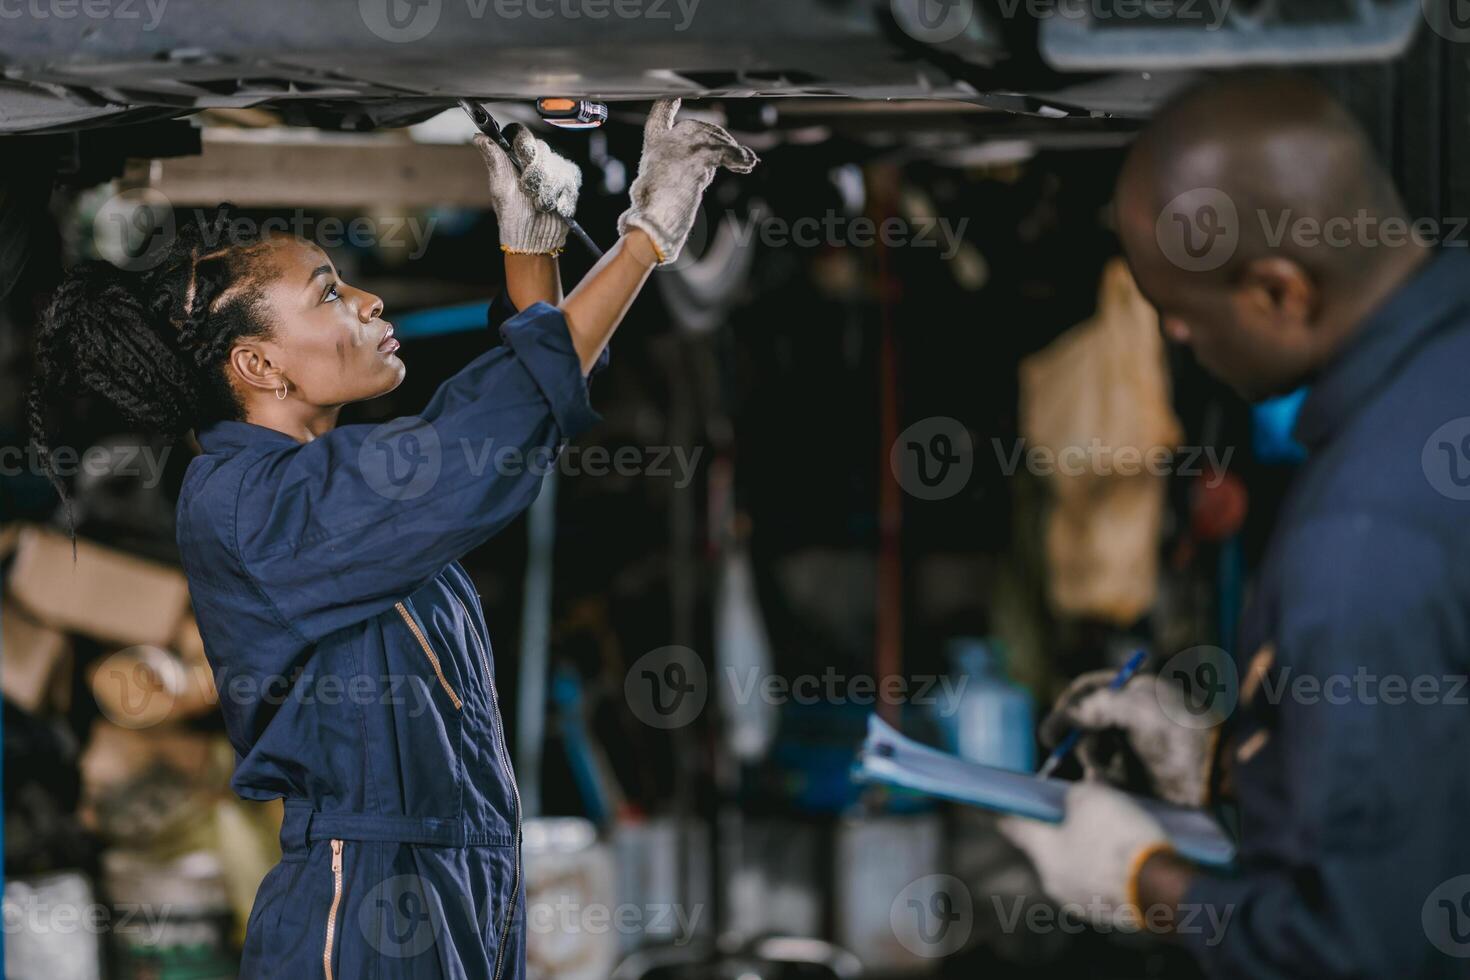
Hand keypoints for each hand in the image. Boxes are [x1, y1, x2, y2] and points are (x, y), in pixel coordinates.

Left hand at [475, 126, 581, 254]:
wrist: (534, 238)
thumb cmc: (514, 215)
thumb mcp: (501, 188)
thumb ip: (495, 160)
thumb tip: (479, 137)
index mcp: (516, 156)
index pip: (520, 133)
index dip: (523, 144)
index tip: (521, 160)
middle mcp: (538, 158)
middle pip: (541, 149)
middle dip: (534, 175)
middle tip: (528, 192)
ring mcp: (556, 168)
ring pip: (556, 168)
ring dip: (546, 191)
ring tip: (539, 205)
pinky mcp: (571, 181)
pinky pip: (569, 181)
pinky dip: (560, 198)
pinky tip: (554, 208)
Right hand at [617, 99, 758, 264]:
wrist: (654, 220)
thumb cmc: (657, 207)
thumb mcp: (664, 179)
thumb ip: (681, 163)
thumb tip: (713, 160)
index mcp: (653, 143)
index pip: (660, 113)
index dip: (668, 102)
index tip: (676, 96)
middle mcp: (664, 141)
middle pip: (697, 126)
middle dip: (719, 137)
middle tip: (735, 153)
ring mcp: (680, 148)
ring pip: (713, 139)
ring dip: (732, 150)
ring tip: (747, 162)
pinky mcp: (696, 159)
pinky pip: (723, 152)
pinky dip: (738, 158)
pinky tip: (747, 164)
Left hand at [999, 782, 1173, 928]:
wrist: (1160, 886)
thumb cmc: (1117, 839)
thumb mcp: (1092, 799)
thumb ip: (1076, 793)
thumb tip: (1076, 794)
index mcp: (1042, 854)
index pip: (1014, 827)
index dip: (1011, 811)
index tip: (1007, 803)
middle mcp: (1054, 882)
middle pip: (1048, 847)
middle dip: (1061, 826)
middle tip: (1078, 807)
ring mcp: (1080, 901)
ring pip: (1075, 866)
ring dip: (1085, 847)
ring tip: (1109, 827)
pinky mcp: (1107, 913)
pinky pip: (1098, 883)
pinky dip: (1105, 867)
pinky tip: (1123, 852)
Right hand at [1041, 671, 1216, 806]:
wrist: (1218, 779)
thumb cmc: (1180, 735)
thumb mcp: (1138, 709)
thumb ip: (1096, 706)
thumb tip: (1066, 714)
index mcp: (1137, 693)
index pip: (1091, 690)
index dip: (1068, 705)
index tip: (1051, 728)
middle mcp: (1134, 718)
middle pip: (1087, 722)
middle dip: (1077, 734)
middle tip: (1058, 746)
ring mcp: (1135, 749)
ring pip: (1093, 750)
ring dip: (1091, 758)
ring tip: (1102, 771)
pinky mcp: (1138, 779)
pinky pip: (1106, 777)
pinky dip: (1101, 780)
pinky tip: (1107, 784)